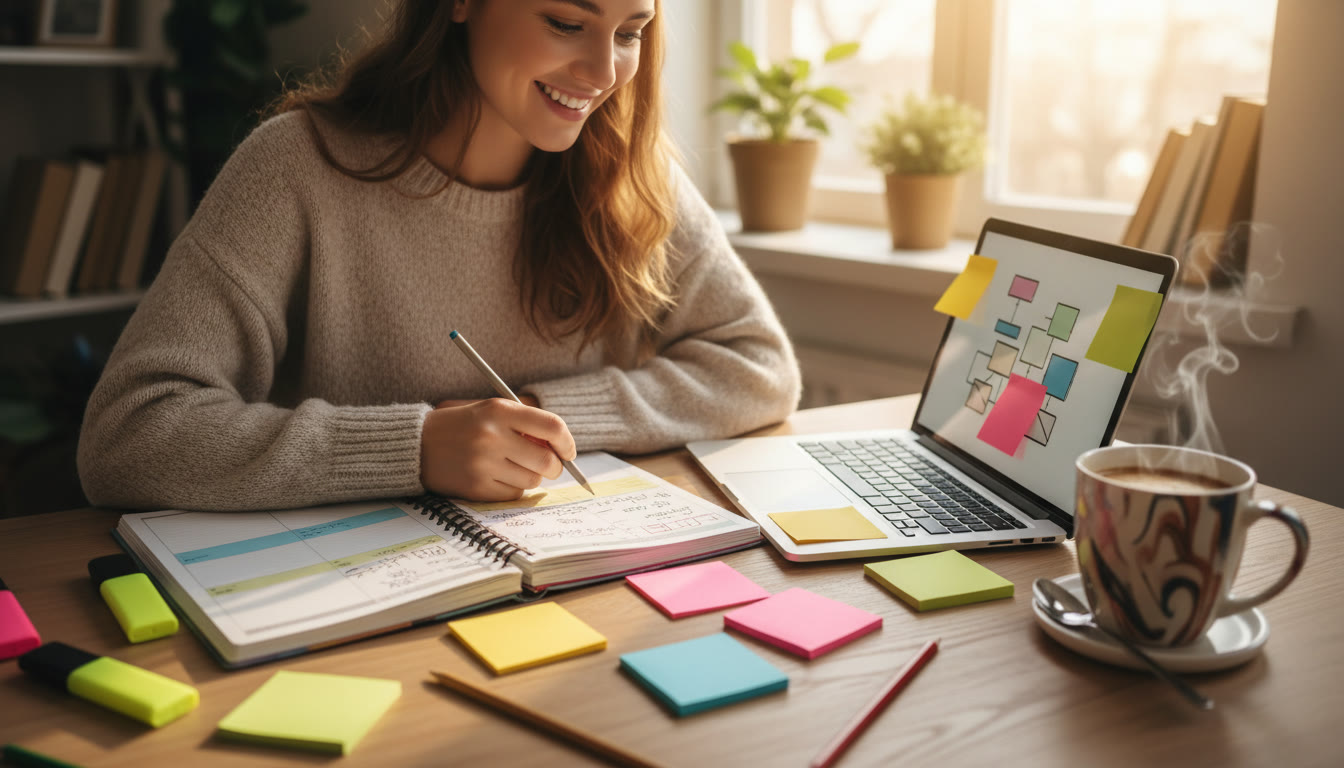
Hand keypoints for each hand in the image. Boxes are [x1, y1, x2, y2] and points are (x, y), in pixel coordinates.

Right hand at [420, 398, 575, 500]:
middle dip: (555, 467)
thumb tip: (561, 450)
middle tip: (550, 467)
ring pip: (532, 480)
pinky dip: (513, 488)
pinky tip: (497, 477)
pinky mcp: (476, 487)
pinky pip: (513, 493)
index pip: (552, 427)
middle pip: (547, 461)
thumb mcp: (491, 412)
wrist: (417, 445)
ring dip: (531, 477)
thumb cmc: (463, 426)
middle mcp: (492, 436)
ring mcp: (483, 463)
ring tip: (514, 467)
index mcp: (499, 411)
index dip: (568, 442)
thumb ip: (525, 425)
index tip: (569, 452)